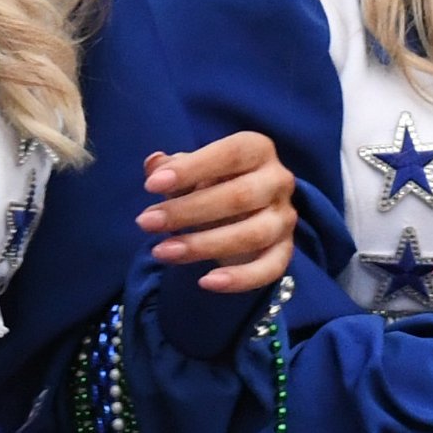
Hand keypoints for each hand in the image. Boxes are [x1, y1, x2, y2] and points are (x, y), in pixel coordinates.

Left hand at [140, 132, 296, 295]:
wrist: (244, 214)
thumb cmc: (214, 183)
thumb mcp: (191, 172)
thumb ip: (172, 167)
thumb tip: (154, 164)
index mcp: (258, 149)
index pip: (229, 154)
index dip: (191, 169)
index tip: (150, 185)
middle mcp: (279, 180)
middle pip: (239, 196)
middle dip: (187, 211)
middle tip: (146, 222)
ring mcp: (284, 218)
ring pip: (252, 235)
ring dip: (203, 246)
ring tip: (162, 252)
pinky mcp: (286, 251)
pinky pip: (270, 269)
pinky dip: (239, 279)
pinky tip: (205, 283)